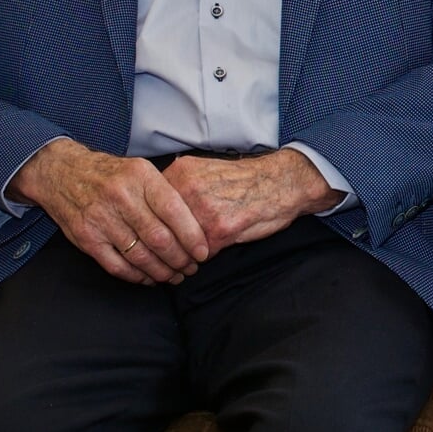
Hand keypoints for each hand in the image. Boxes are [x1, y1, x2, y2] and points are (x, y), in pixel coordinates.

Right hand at [9, 138, 207, 284]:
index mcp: (141, 177)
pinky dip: (137, 277)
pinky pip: (117, 266)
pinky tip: (149, 279)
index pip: (173, 211)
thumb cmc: (112, 174)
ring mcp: (101, 219)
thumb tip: (198, 223)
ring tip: (175, 276)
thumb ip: (166, 193)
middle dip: (180, 259)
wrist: (62, 173)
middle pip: (159, 238)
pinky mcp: (86, 238)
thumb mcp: (141, 170)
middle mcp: (121, 197)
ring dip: (162, 271)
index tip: (203, 252)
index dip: (192, 236)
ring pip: (140, 256)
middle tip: (192, 268)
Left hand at [164, 148, 343, 257]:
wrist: (284, 182)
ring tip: (186, 260)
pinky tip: (208, 255)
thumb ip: (179, 186)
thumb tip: (154, 208)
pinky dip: (202, 259)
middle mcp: (188, 188)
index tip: (154, 238)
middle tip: (166, 256)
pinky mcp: (220, 229)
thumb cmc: (247, 180)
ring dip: (180, 257)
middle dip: (162, 247)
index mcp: (181, 172)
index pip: (148, 207)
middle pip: (158, 228)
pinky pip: (199, 253)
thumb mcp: (205, 170)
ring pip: (176, 244)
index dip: (151, 227)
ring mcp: (203, 209)